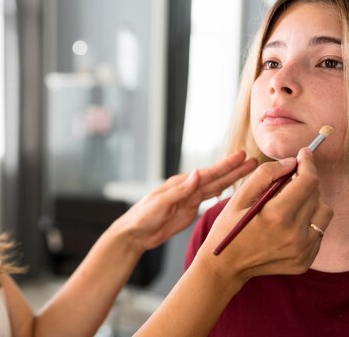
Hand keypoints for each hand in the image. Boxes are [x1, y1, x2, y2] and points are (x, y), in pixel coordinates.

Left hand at [118, 150, 257, 251]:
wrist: (135, 234)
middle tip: (253, 159)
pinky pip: (208, 199)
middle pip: (216, 177)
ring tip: (247, 170)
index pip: (208, 173)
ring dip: (231, 179)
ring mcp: (189, 199)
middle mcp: (187, 188)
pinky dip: (221, 192)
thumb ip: (180, 190)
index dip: (226, 166)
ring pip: (215, 186)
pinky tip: (230, 187)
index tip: (242, 156)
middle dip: (234, 169)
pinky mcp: (189, 211)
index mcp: (180, 183)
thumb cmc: (143, 216)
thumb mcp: (161, 203)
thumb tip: (198, 173)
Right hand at [199, 148, 332, 282]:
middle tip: (287, 182)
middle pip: (317, 195)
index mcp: (277, 216)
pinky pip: (318, 231)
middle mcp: (295, 234)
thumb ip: (265, 176)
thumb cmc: (228, 229)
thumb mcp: (238, 198)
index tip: (304, 155)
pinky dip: (307, 222)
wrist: (225, 266)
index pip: (308, 182)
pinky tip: (287, 224)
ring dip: (310, 202)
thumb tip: (290, 162)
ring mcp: (303, 250)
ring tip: (289, 205)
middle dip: (304, 183)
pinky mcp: (306, 259)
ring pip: (323, 213)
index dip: (308, 164)